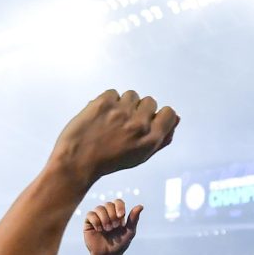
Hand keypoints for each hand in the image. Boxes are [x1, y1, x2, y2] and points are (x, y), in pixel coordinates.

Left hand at [50, 90, 178, 187]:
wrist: (76, 162)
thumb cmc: (109, 161)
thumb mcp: (141, 155)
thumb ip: (162, 138)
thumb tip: (177, 119)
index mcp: (151, 139)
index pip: (169, 113)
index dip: (157, 115)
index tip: (146, 120)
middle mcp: (139, 124)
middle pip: (150, 101)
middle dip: (138, 109)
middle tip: (124, 123)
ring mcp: (121, 111)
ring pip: (132, 95)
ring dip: (123, 103)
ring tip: (111, 119)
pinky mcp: (104, 103)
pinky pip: (113, 92)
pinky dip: (107, 101)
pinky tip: (100, 116)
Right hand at [83, 199, 141, 254]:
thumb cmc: (120, 244)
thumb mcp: (129, 232)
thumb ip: (133, 219)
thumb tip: (141, 206)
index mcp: (117, 213)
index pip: (118, 201)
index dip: (119, 206)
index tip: (121, 216)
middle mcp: (107, 213)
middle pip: (108, 204)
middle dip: (112, 215)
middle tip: (114, 227)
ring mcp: (97, 217)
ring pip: (99, 208)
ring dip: (105, 219)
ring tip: (107, 229)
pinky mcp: (88, 222)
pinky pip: (90, 214)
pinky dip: (96, 221)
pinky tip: (99, 229)